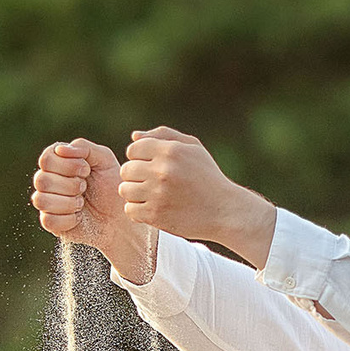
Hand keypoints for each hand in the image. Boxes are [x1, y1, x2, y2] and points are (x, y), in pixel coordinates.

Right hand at [32, 139, 140, 267]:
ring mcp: (47, 202)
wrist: (120, 218)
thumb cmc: (111, 187)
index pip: (46, 159)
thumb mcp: (104, 160)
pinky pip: (48, 220)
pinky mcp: (50, 223)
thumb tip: (60, 149)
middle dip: (70, 185)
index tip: (87, 170)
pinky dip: (69, 219)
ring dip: (68, 202)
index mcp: (58, 163)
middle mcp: (48, 181)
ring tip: (82, 203)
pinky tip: (79, 217)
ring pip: (41, 200)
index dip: (67, 165)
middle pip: (41, 180)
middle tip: (85, 188)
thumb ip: (83, 147)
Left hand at [119, 129, 276, 266]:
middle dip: (135, 176)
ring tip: (150, 196)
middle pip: (126, 170)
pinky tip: (152, 209)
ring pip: (125, 190)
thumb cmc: (208, 177)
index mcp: (170, 150)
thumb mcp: (193, 148)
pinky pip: (130, 210)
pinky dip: (137, 211)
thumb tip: (134, 136)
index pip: (133, 149)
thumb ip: (164, 135)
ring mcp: (158, 193)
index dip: (139, 158)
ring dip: (134, 194)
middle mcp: (162, 170)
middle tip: (150, 183)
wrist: (225, 211)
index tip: (151, 167)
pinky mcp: (156, 215)